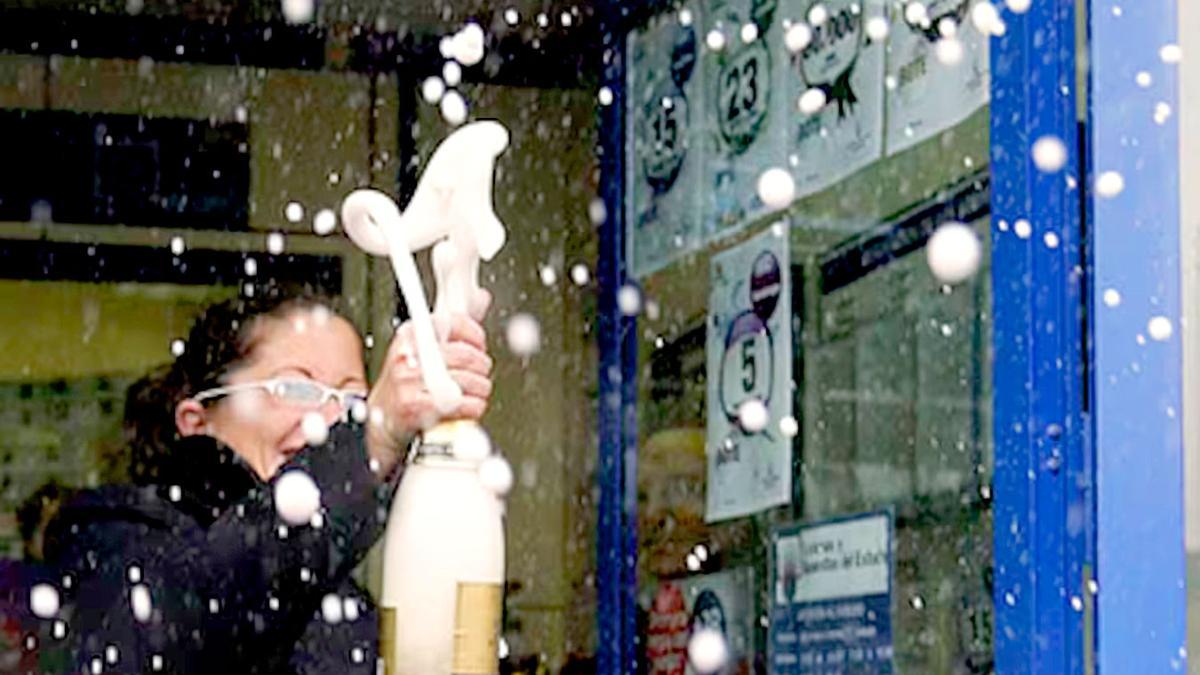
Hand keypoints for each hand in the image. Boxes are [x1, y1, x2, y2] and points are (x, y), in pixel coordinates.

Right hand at [365, 314, 493, 474]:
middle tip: (480, 375)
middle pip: (466, 355)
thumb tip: (481, 298)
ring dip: (481, 390)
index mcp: (410, 335)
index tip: (479, 346)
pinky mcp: (416, 407)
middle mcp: (407, 355)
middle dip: (482, 368)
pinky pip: (462, 404)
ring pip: (469, 381)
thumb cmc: (406, 385)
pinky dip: (473, 408)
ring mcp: (409, 381)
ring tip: (474, 394)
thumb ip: (455, 327)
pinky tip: (467, 408)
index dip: (475, 336)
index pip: (453, 322)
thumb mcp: (424, 350)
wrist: (381, 422)